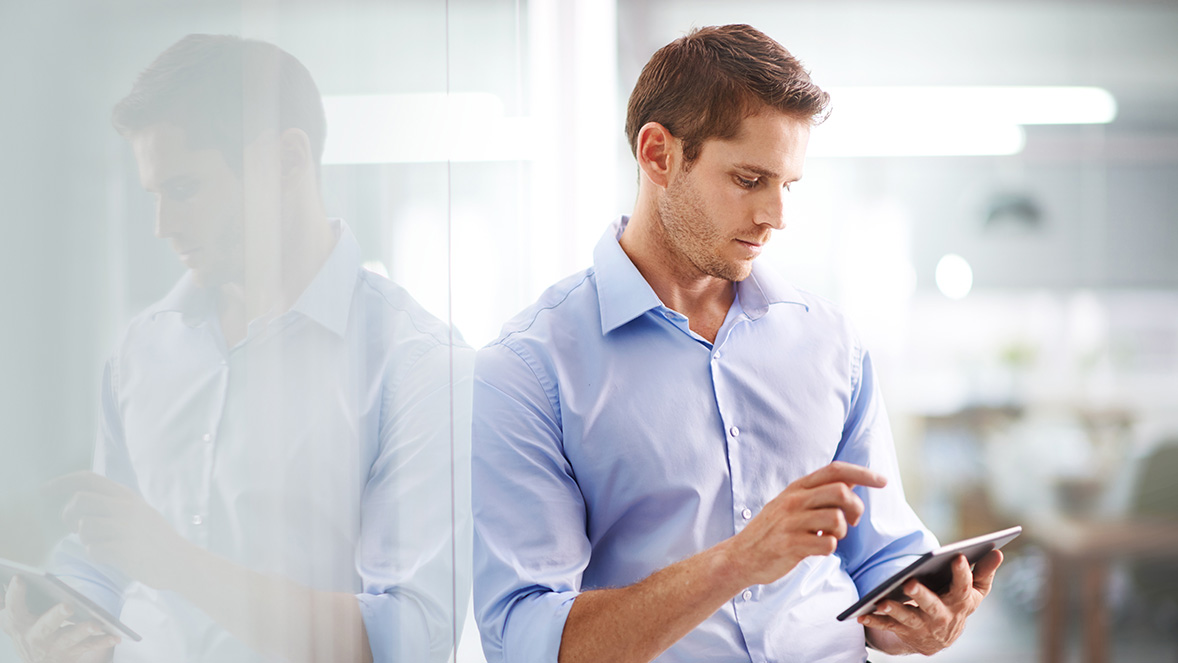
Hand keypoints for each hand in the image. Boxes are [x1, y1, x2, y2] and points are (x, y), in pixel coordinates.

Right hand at [0, 576, 117, 662]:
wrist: (36, 660)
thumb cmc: (28, 627)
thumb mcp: (16, 616)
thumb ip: (16, 599)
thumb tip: (19, 575)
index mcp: (19, 623)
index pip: (13, 608)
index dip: (15, 594)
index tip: (20, 578)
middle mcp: (35, 636)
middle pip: (45, 626)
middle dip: (56, 615)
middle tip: (68, 606)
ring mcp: (54, 646)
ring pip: (69, 638)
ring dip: (83, 631)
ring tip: (97, 624)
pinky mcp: (71, 653)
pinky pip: (89, 646)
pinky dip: (103, 641)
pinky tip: (116, 635)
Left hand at [48, 472, 192, 590]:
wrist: (179, 561)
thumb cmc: (155, 539)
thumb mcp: (139, 511)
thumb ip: (114, 503)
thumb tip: (79, 499)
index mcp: (127, 496)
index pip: (88, 479)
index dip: (62, 482)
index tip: (44, 490)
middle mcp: (125, 508)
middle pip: (79, 500)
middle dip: (68, 514)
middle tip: (71, 527)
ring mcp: (124, 529)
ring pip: (83, 527)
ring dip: (84, 538)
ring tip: (100, 543)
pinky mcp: (123, 550)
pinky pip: (92, 550)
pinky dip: (95, 554)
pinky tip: (110, 555)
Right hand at [725, 461, 886, 585]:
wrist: (742, 556)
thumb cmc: (773, 530)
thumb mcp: (792, 503)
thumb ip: (819, 492)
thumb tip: (853, 479)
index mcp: (797, 488)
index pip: (835, 470)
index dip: (862, 473)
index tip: (882, 480)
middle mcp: (794, 500)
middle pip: (841, 492)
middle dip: (856, 508)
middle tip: (852, 521)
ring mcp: (791, 522)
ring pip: (837, 519)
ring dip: (841, 532)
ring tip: (828, 537)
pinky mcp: (790, 544)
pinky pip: (827, 544)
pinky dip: (829, 549)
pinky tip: (816, 548)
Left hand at [859, 549, 1003, 654]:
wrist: (941, 638)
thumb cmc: (957, 603)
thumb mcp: (975, 591)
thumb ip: (984, 572)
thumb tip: (998, 552)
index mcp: (961, 603)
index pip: (964, 587)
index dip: (962, 573)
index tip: (957, 556)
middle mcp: (942, 617)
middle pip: (932, 606)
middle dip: (921, 595)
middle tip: (909, 582)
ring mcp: (923, 626)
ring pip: (908, 618)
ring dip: (894, 610)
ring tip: (881, 601)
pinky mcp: (905, 632)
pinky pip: (888, 627)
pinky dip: (875, 621)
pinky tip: (862, 613)